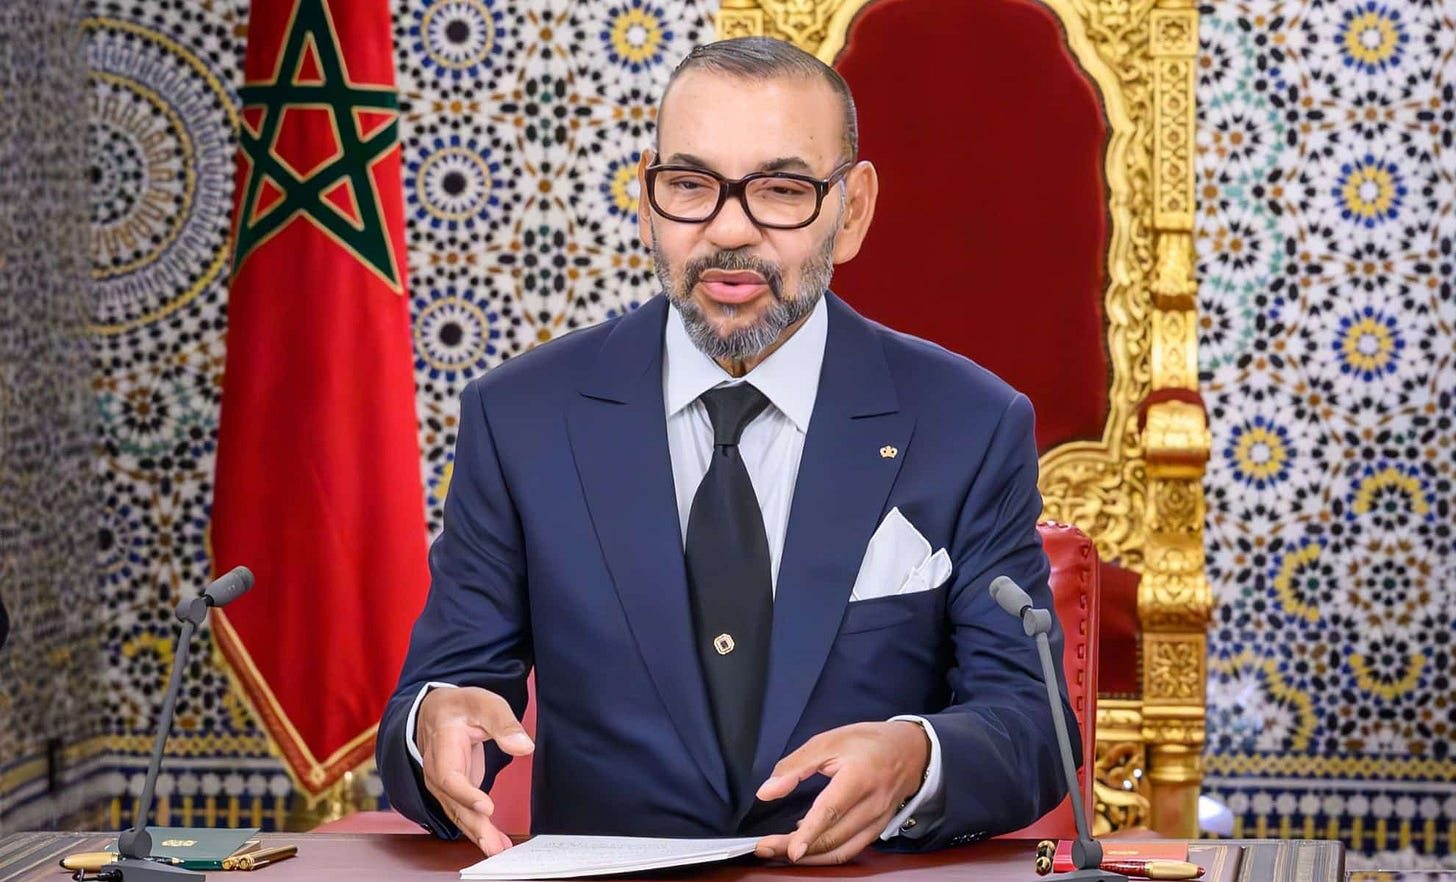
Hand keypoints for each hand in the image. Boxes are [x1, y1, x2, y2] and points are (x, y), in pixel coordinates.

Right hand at [416, 686, 534, 855]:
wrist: (437, 712)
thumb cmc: (462, 706)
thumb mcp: (485, 703)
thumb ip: (504, 724)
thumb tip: (524, 746)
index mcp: (442, 744)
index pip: (448, 775)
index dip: (465, 794)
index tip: (486, 807)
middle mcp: (436, 769)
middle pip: (452, 802)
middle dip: (473, 826)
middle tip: (494, 845)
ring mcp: (442, 784)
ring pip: (456, 813)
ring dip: (477, 834)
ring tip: (497, 850)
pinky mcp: (452, 792)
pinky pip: (462, 813)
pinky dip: (477, 830)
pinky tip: (494, 843)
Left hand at [753, 720, 929, 864]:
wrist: (910, 751)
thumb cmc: (868, 742)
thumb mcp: (828, 741)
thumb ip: (795, 767)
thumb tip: (766, 792)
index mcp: (859, 777)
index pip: (831, 811)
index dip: (810, 833)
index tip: (791, 850)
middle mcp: (872, 804)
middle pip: (832, 837)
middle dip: (796, 847)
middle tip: (765, 847)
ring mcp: (877, 822)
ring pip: (840, 850)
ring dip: (809, 856)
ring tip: (779, 851)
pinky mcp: (877, 831)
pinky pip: (849, 850)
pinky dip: (826, 852)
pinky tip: (806, 843)